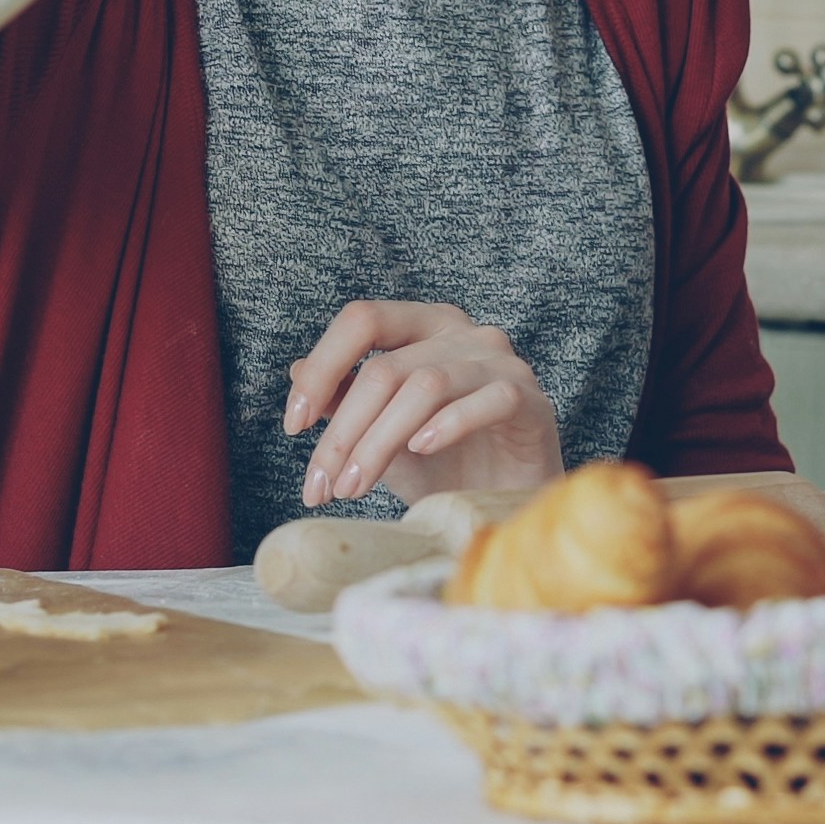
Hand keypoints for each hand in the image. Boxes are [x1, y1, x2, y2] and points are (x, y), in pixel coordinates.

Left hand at [281, 301, 563, 508]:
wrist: (507, 504)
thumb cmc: (446, 465)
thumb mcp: (382, 435)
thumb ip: (347, 401)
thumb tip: (297, 372)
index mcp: (423, 326)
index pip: (363, 320)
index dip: (322, 368)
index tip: (294, 425)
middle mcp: (462, 332)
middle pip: (386, 368)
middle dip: (344, 433)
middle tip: (321, 487)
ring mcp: (500, 361)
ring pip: (426, 385)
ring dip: (379, 442)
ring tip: (354, 487)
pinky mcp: (530, 399)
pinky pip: (487, 400)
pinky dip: (448, 425)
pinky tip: (421, 453)